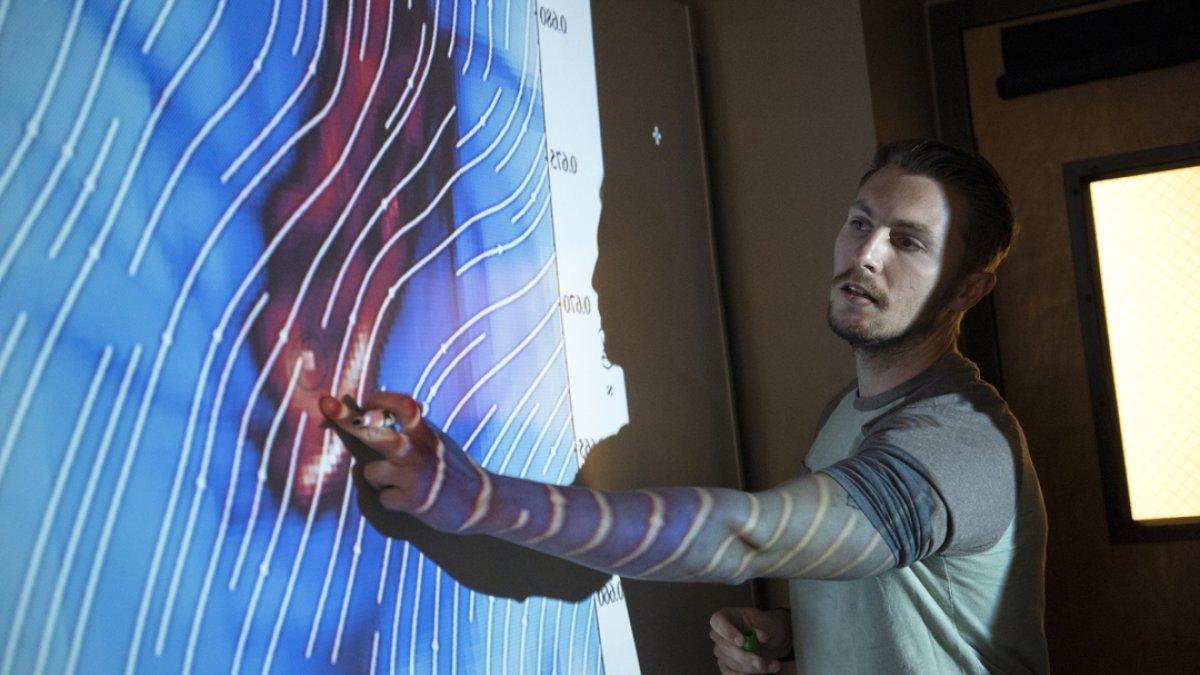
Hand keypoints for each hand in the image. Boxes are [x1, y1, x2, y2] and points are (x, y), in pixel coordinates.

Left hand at [318, 391, 474, 531]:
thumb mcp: (434, 441)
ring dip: (378, 478)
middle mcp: (420, 450)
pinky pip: (383, 498)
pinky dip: (391, 500)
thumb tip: (371, 408)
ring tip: (399, 481)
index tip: (365, 400)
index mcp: (426, 432)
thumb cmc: (450, 469)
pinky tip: (410, 500)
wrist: (482, 502)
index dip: (381, 400)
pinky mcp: (416, 501)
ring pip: (371, 471)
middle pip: (377, 432)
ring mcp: (417, 475)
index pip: (404, 406)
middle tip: (326, 403)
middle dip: (348, 419)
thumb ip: (408, 428)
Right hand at [709, 607, 791, 673]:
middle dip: (744, 657)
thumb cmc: (767, 627)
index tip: (741, 641)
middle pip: (724, 646)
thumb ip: (764, 629)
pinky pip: (731, 674)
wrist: (772, 640)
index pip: (717, 621)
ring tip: (772, 664)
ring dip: (753, 668)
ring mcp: (721, 650)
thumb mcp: (768, 624)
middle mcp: (720, 633)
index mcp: (727, 616)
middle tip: (760, 662)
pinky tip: (766, 669)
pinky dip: (749, 674)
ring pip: (731, 663)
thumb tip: (760, 636)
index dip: (727, 631)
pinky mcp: (726, 665)